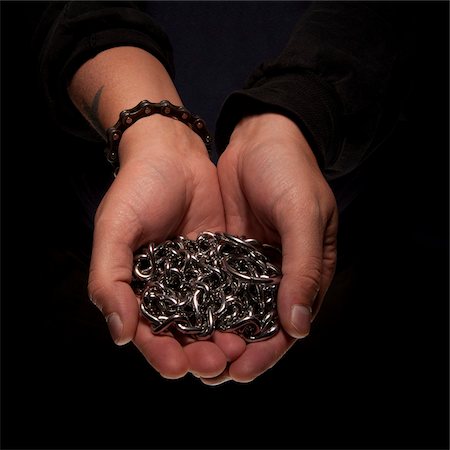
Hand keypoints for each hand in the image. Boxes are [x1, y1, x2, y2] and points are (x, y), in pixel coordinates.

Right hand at [87, 116, 244, 378]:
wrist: (172, 155)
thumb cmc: (136, 189)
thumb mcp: (114, 230)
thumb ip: (108, 279)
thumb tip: (119, 335)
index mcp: (140, 289)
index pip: (149, 333)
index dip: (161, 353)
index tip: (177, 366)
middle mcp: (172, 289)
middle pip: (186, 334)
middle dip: (200, 352)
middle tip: (218, 363)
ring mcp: (201, 276)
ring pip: (215, 318)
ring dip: (226, 337)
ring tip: (241, 347)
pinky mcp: (225, 261)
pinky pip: (236, 289)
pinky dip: (246, 307)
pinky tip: (258, 321)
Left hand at [212, 113, 338, 383]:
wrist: (261, 136)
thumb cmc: (291, 172)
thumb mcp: (303, 215)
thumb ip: (301, 270)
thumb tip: (298, 328)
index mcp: (304, 274)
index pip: (287, 325)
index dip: (266, 352)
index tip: (239, 370)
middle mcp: (276, 276)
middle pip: (255, 325)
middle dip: (233, 349)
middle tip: (206, 368)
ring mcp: (247, 266)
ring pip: (230, 310)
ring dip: (211, 332)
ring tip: (187, 351)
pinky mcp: (224, 252)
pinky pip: (210, 283)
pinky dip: (197, 301)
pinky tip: (178, 317)